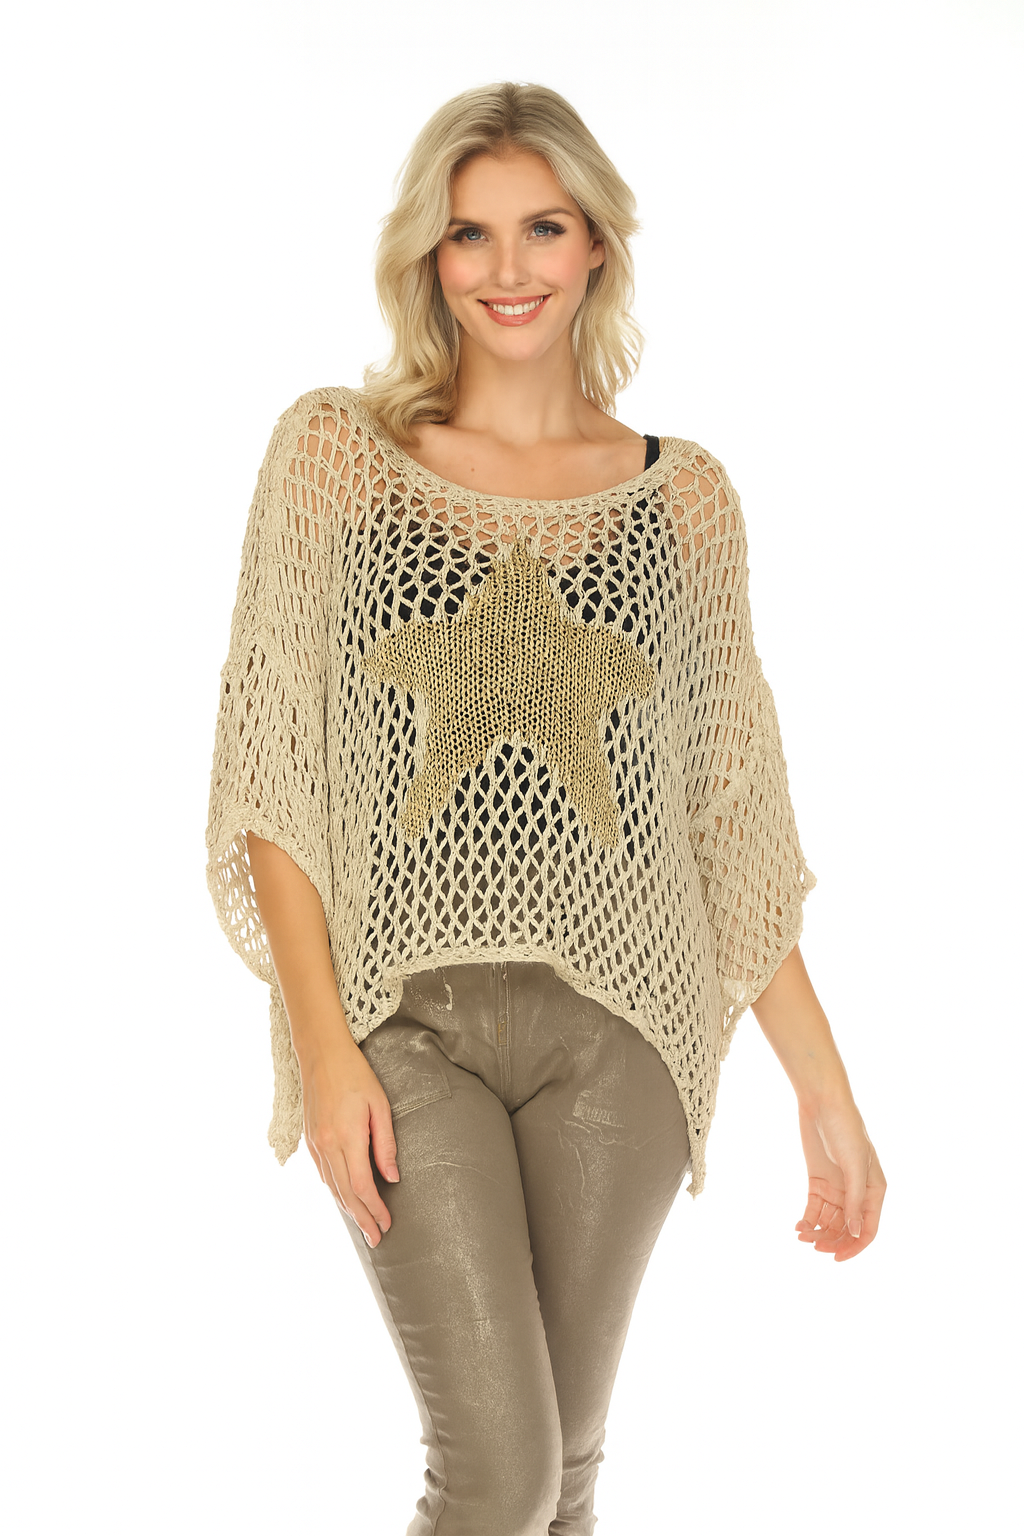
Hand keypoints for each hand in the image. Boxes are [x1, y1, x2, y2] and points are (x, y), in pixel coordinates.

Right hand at [297, 1037, 399, 1248]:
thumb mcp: (379, 1106)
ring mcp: (315, 1143)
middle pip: (346, 1194)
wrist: (321, 1053)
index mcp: (346, 1137)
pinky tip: (344, 1198)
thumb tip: (392, 1178)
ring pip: (332, 1187)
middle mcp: (326, 1145)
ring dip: (348, 1209)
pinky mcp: (309, 1139)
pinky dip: (335, 1191)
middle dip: (362, 1219)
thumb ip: (386, 1144)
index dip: (376, 1210)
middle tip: (376, 1239)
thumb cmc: (355, 1075)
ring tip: (363, 1225)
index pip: (363, 1186)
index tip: (388, 1224)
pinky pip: (323, 1174)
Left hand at [795, 1097, 885, 1261]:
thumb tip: (855, 1232)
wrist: (823, 1103)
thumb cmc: (846, 1129)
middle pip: (847, 1229)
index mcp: (874, 1191)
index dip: (855, 1247)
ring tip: (802, 1235)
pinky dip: (808, 1220)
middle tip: (814, 1247)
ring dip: (817, 1232)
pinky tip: (798, 1226)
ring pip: (829, 1222)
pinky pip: (815, 1209)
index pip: (868, 1229)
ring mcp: (837, 1188)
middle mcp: (857, 1193)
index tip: (836, 1258)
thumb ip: (855, 1199)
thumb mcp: (854, 1164)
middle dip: (832, 1241)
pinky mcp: (818, 1182)